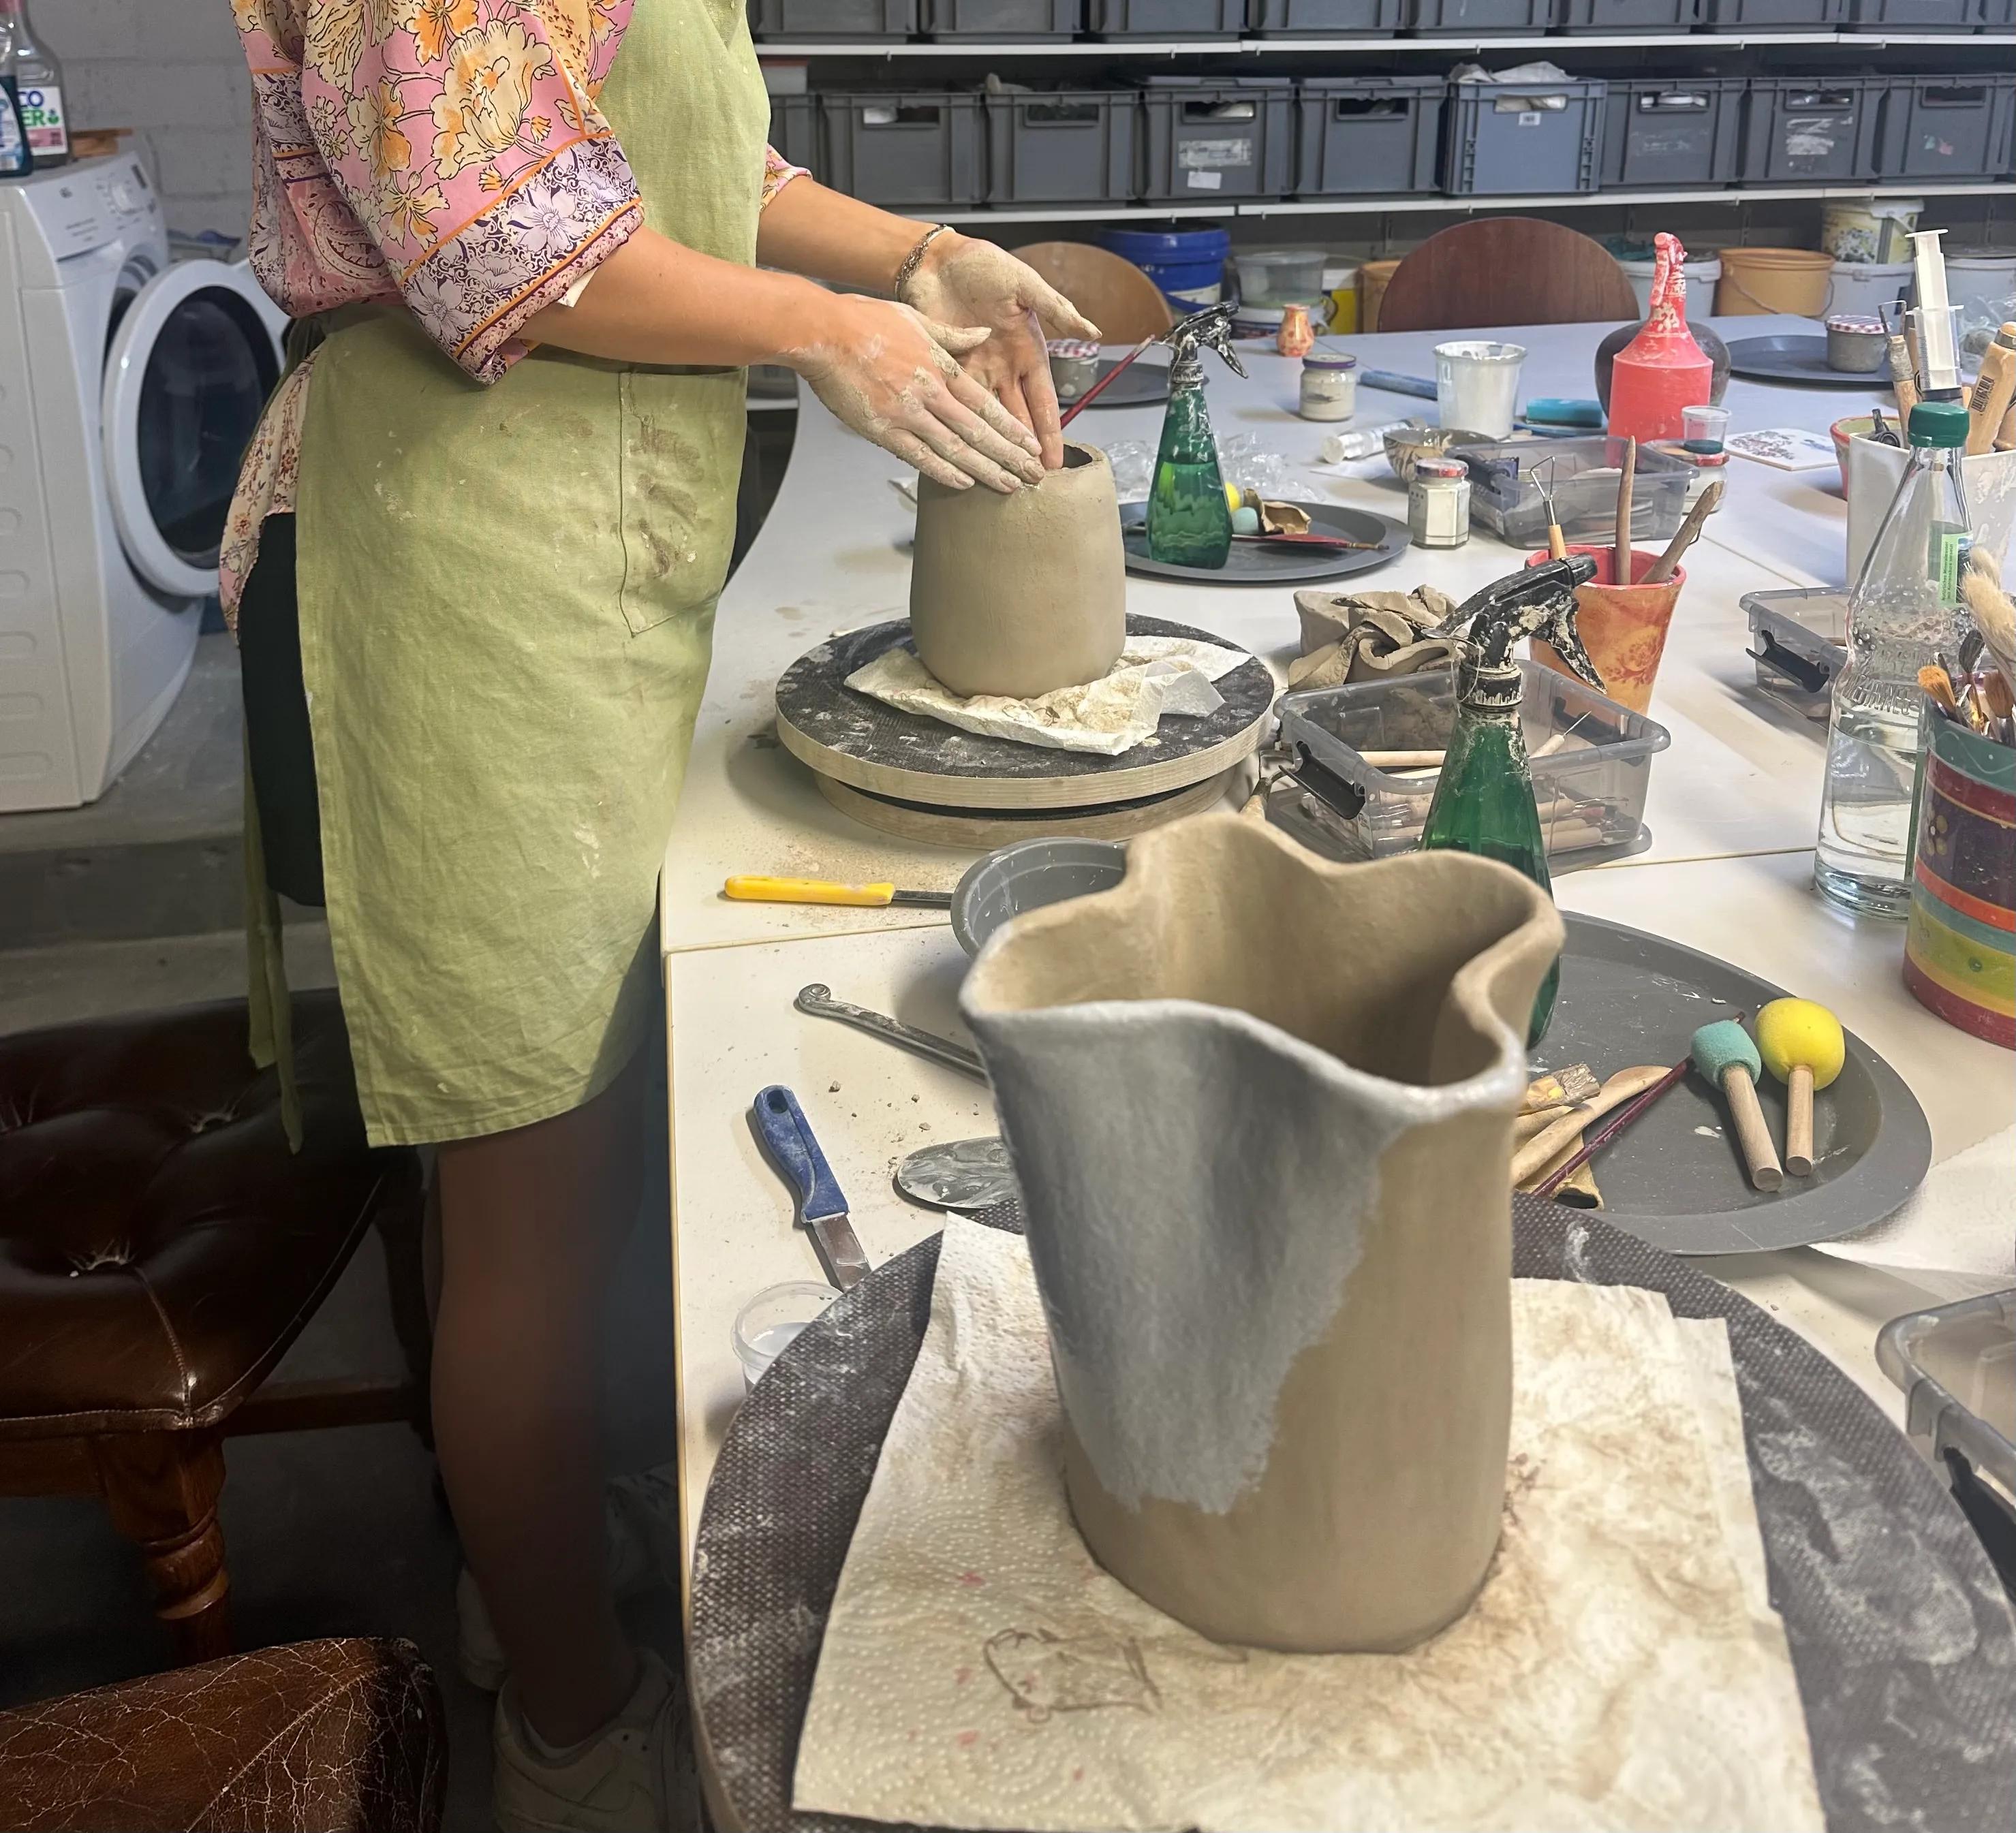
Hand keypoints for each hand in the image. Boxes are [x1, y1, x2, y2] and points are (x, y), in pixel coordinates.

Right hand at [782, 294, 1047, 493]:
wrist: (822, 332)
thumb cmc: (863, 321)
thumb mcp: (917, 318)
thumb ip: (953, 334)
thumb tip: (985, 334)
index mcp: (940, 366)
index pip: (986, 404)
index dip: (1012, 429)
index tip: (1032, 445)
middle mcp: (930, 393)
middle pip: (979, 432)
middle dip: (1010, 456)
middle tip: (1033, 476)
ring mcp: (907, 413)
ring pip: (955, 448)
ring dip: (986, 470)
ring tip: (1010, 485)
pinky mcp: (883, 429)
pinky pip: (919, 456)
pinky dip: (944, 472)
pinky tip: (965, 483)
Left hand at [899, 234, 1100, 469]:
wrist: (939, 260)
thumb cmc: (985, 266)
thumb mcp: (1027, 285)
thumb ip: (1056, 309)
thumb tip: (1093, 330)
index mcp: (1027, 353)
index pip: (1042, 402)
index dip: (1048, 433)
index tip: (1052, 461)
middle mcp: (1004, 369)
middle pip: (1016, 419)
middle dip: (1021, 451)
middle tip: (1027, 482)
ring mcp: (975, 373)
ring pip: (986, 419)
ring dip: (991, 446)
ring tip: (997, 474)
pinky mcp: (947, 370)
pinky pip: (955, 405)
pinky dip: (957, 426)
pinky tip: (958, 449)